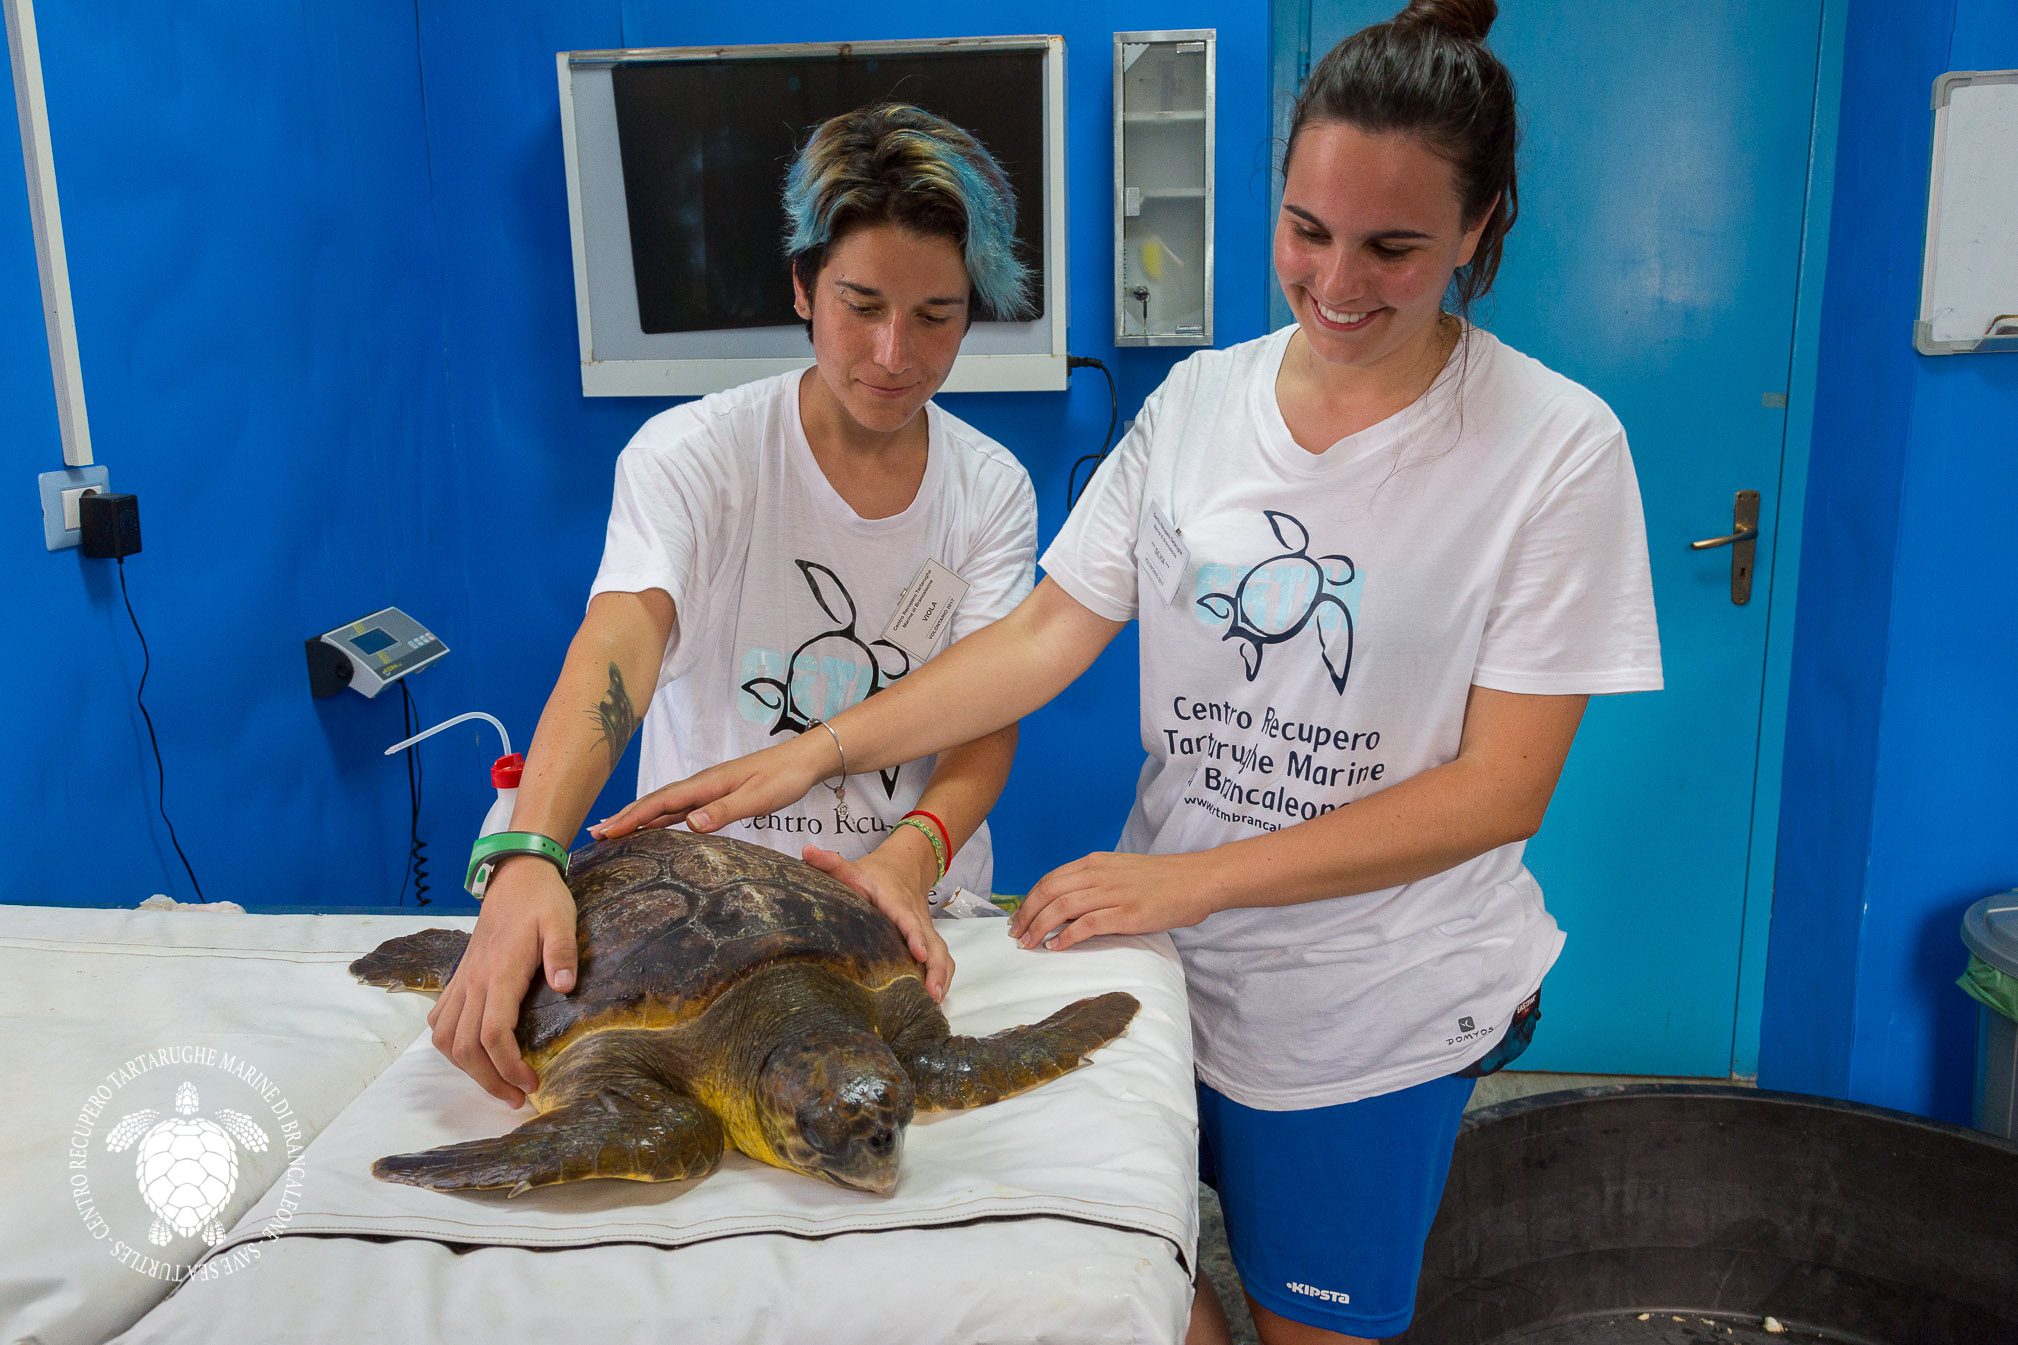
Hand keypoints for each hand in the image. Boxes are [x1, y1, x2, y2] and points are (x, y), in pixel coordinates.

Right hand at [427, 856, 577, 1106]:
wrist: (515, 876)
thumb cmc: (542, 901)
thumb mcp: (561, 921)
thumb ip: (563, 953)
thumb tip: (565, 987)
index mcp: (500, 974)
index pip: (493, 1035)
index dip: (508, 1067)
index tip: (531, 1085)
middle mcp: (474, 982)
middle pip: (466, 1047)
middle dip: (488, 1080)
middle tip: (517, 1097)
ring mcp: (463, 981)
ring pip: (446, 1038)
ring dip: (466, 1068)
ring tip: (496, 1082)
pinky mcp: (459, 978)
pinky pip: (440, 1020)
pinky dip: (450, 1044)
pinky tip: (471, 1051)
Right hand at [591, 737, 823, 839]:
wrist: (803, 760)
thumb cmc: (783, 778)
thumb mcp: (758, 798)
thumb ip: (725, 811)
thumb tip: (689, 824)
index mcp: (706, 784)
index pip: (662, 803)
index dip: (633, 817)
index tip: (608, 832)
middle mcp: (701, 785)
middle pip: (655, 802)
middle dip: (625, 817)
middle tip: (596, 834)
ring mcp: (706, 789)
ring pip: (664, 805)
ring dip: (638, 817)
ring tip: (612, 831)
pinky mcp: (715, 794)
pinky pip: (679, 808)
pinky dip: (659, 818)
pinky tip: (651, 828)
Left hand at [804, 839, 954, 1000]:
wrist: (906, 866)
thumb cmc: (874, 874)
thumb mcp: (852, 868)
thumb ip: (831, 863)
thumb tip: (807, 852)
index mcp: (898, 903)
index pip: (909, 920)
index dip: (915, 936)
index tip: (919, 953)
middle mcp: (917, 918)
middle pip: (934, 943)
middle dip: (935, 968)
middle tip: (932, 994)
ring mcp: (926, 930)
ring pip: (941, 953)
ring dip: (942, 976)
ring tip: (934, 1001)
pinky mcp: (929, 939)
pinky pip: (941, 958)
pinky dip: (943, 977)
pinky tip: (934, 999)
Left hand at [1009, 851, 1220, 951]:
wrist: (1196, 879)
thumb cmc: (1161, 879)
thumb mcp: (1121, 872)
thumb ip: (1096, 883)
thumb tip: (1069, 905)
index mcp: (1095, 863)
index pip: (1050, 879)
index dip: (1030, 899)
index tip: (1019, 917)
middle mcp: (1099, 874)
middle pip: (1049, 892)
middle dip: (1027, 914)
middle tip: (1016, 934)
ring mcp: (1112, 893)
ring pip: (1062, 907)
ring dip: (1039, 926)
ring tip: (1028, 943)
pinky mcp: (1126, 914)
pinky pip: (1087, 924)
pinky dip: (1066, 936)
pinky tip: (1055, 946)